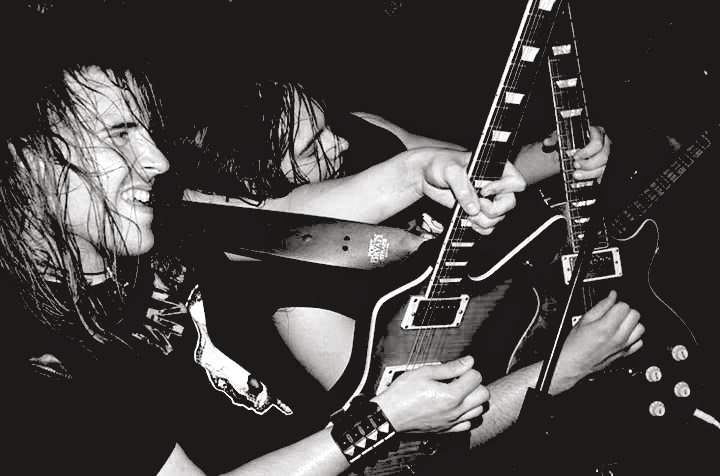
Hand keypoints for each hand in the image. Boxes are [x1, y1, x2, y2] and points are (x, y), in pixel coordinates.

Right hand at [373, 356, 488, 432]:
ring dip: (473, 399)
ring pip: (479, 411)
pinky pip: (468, 424)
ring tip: (458, 392)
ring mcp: (452, 422)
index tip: (459, 369)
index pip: (476, 378)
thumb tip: (468, 361)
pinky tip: (455, 407)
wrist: (389, 415)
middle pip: (483, 395)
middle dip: (475, 384)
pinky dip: (466, 414)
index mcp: (451, 396)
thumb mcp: (424, 373)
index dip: (468, 369)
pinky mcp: (447, 430)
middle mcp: (455, 411)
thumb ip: (450, 368)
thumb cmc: (402, 394)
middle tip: (460, 379)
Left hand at [419, 148, 525, 234]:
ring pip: (499, 218)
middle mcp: (496, 185)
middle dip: (492, 210)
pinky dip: (479, 228)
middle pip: (510, 204)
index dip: (502, 189)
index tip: (483, 190)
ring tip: (467, 214)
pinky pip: (489, 227)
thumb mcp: (450, 170)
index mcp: (496, 169)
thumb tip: (473, 208)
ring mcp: (488, 200)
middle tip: (476, 206)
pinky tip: (467, 221)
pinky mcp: (479, 212)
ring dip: (483, 221)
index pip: (516, 182)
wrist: (428, 176)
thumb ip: (462, 186)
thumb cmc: (441, 164)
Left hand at [543, 125, 610, 180]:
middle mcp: (605, 144)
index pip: (597, 143)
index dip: (587, 151)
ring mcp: (606, 156)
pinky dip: (592, 179)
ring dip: (589, 173)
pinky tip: (581, 181)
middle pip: (603, 156)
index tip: (575, 157)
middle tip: (575, 166)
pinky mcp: (603, 166)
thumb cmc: (569, 139)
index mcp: (597, 133)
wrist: (572, 148)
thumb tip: (547, 142)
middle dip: (589, 164)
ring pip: (603, 167)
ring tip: (575, 175)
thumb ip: (554, 138)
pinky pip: (601, 175)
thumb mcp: (562, 135)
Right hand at [552, 290, 643, 393]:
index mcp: (606, 327)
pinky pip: (640, 341)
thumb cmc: (575, 344)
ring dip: (631, 323)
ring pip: (640, 327)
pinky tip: (623, 334)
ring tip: (619, 323)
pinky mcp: (626, 353)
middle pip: (635, 315)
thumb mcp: (584, 320)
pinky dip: (634, 336)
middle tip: (614, 313)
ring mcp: (624, 346)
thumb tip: (612, 296)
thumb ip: (601, 306)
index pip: (624, 306)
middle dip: (625, 311)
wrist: (574, 363)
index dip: (617, 303)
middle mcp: (618, 337)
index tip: (610, 306)